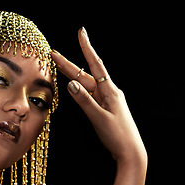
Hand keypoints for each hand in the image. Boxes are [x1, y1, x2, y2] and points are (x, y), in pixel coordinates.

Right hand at [52, 28, 146, 164]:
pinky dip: (80, 90)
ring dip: (73, 76)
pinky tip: (75, 87)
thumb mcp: (99, 118)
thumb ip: (85, 101)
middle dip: (69, 64)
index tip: (81, 32)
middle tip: (54, 54)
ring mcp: (107, 101)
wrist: (130, 152)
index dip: (86, 48)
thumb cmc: (117, 136)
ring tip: (60, 66)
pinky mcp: (105, 110)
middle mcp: (109, 93)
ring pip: (86, 85)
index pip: (95, 65)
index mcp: (109, 91)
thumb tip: (71, 84)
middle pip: (85, 75)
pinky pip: (89, 95)